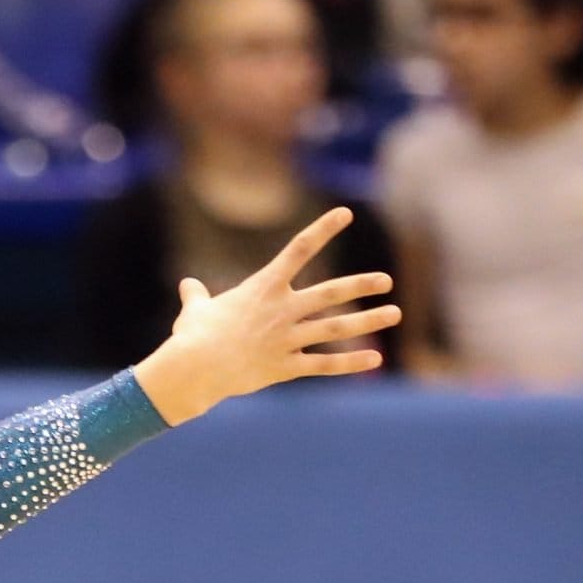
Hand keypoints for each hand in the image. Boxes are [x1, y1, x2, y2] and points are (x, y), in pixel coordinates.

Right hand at [131, 206, 400, 424]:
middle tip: (386, 281)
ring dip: (368, 320)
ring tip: (394, 313)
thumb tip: (188, 286)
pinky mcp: (285, 367)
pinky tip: (375, 359)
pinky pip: (323, 364)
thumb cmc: (191, 336)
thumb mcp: (195, 311)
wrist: (194, 369)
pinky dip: (350, 363)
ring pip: (335, 328)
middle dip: (361, 285)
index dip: (324, 228)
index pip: (298, 249)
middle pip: (330, 293)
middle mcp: (281, 310)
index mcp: (263, 287)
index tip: (346, 213)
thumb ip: (197, 296)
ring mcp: (286, 339)